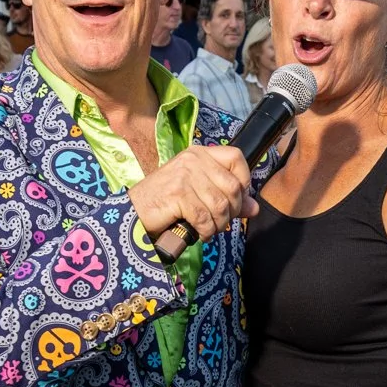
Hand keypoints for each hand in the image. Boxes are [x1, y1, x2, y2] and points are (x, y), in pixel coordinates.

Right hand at [128, 144, 256, 245]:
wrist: (132, 213)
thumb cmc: (164, 204)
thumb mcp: (198, 194)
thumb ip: (226, 197)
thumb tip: (254, 208)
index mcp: (198, 154)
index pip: (236, 157)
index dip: (244, 181)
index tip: (236, 200)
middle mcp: (193, 160)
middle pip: (233, 187)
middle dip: (231, 212)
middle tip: (219, 223)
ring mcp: (185, 175)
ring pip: (221, 206)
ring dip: (217, 225)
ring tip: (207, 229)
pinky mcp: (178, 193)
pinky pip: (205, 217)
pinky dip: (205, 231)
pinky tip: (197, 233)